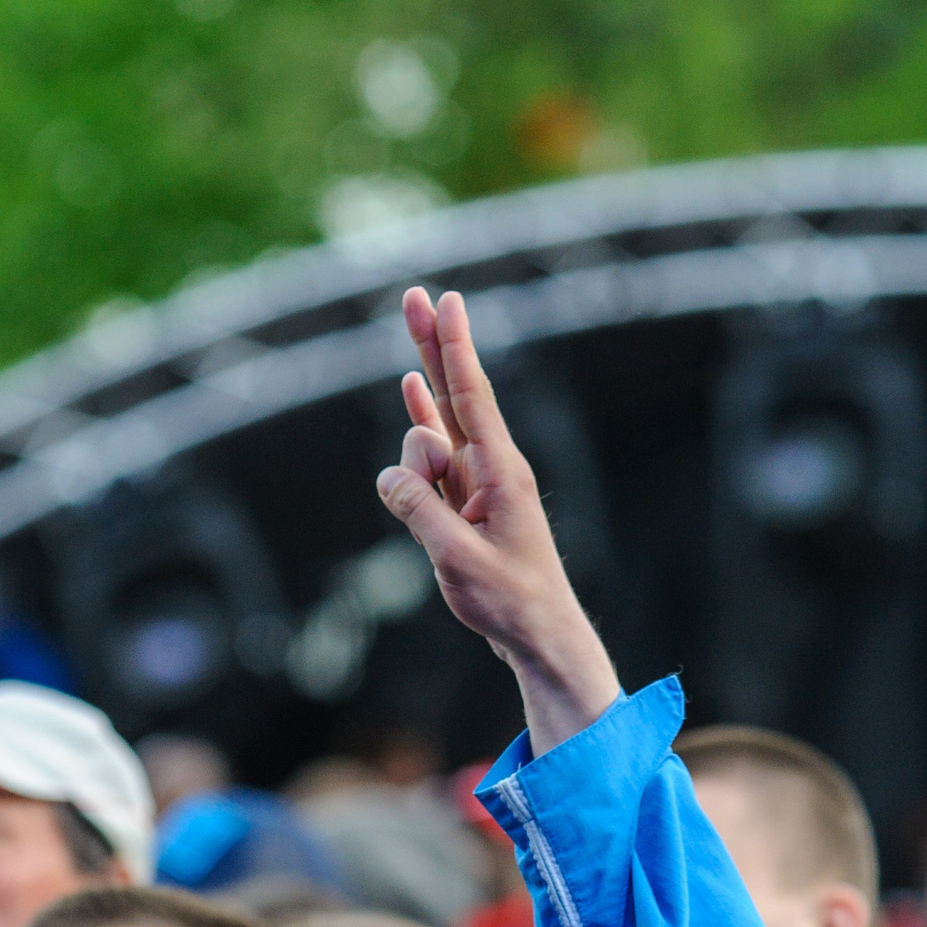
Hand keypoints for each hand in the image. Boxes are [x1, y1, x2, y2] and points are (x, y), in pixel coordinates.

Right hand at [376, 287, 620, 752]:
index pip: (471, 397)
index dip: (455, 348)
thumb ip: (419, 513)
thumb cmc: (508, 600)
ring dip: (417, 465)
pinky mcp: (464, 499)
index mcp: (501, 472)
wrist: (538, 632)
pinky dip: (420, 428)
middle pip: (453, 392)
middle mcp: (491, 466)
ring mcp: (477, 480)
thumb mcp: (457, 560)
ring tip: (440, 524)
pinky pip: (434, 455)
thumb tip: (389, 477)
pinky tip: (411, 392)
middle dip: (432, 343)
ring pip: (434, 436)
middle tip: (415, 294)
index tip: (450, 301)